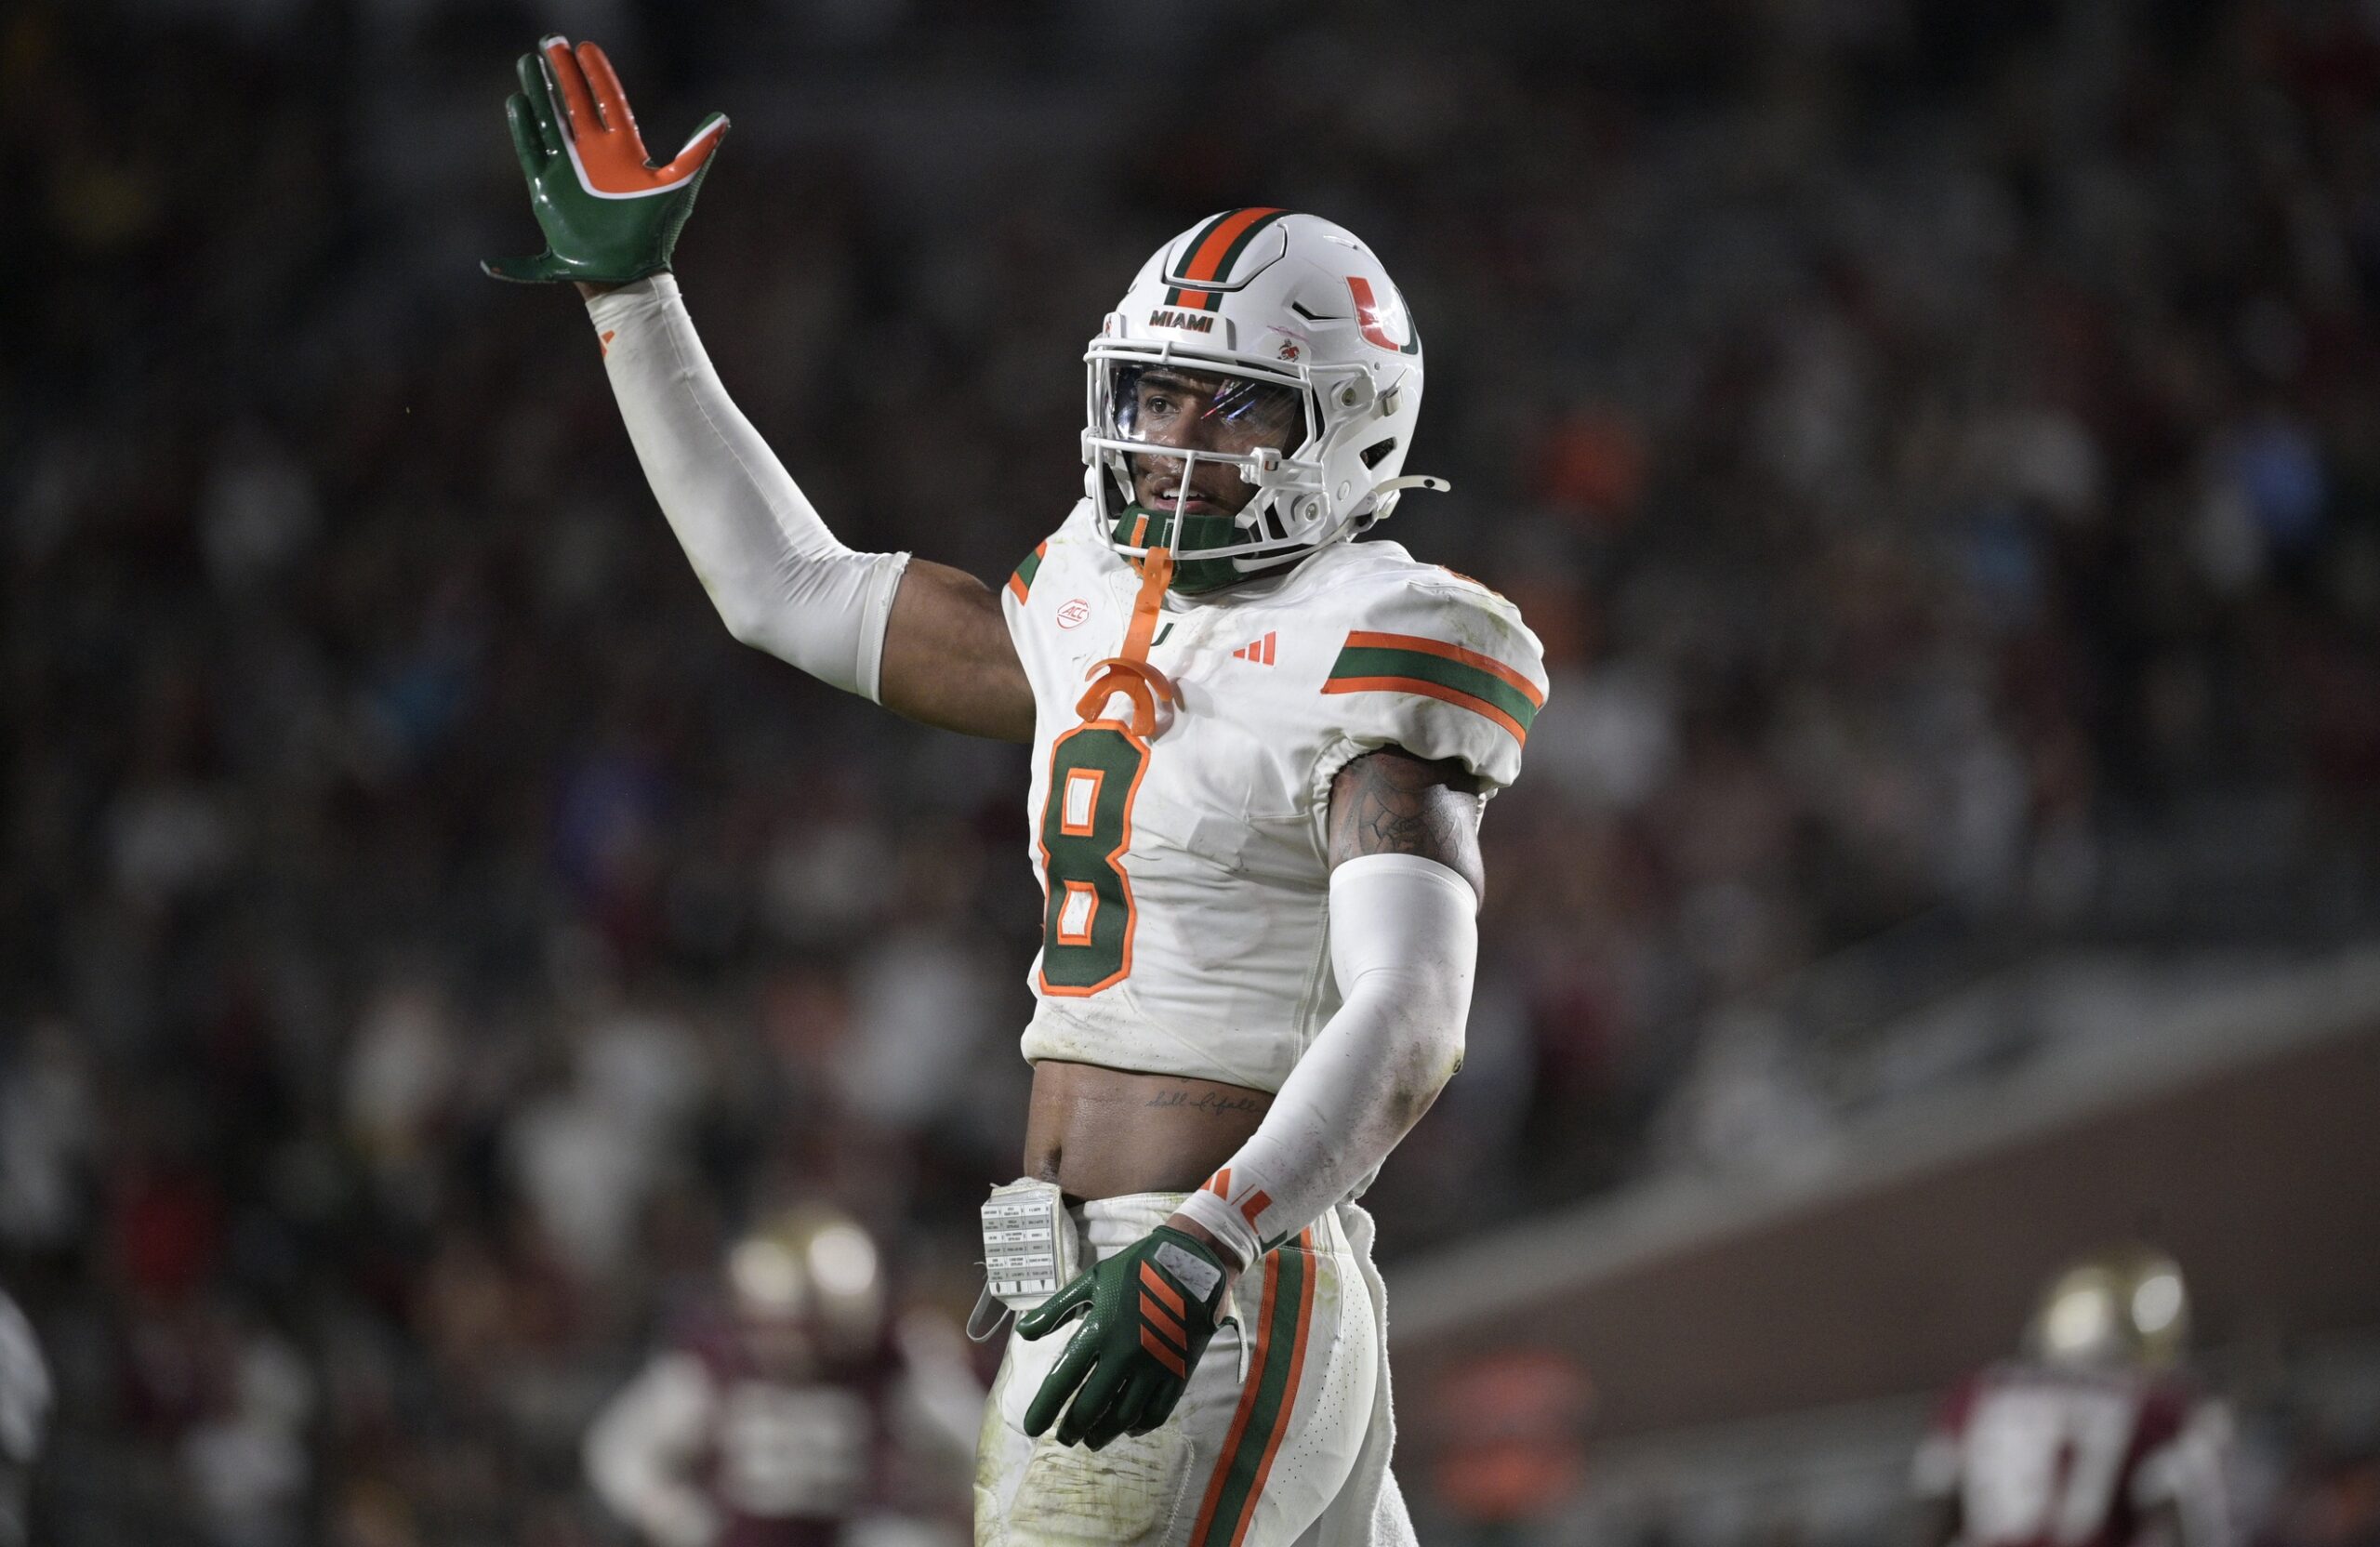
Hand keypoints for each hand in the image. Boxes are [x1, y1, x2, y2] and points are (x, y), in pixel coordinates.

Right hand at [483, 36, 727, 284]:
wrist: (626, 272)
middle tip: (550, 42)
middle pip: (574, 103)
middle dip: (562, 74)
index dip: (597, 74)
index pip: (609, 101)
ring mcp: (569, 169)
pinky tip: (517, 102)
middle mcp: (594, 154)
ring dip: (538, 92)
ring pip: (549, 120)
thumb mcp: (679, 187)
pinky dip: (523, 127)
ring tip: (528, 62)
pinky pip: (531, 150)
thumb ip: (699, 152)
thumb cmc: (654, 233)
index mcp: (624, 150)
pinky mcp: (547, 188)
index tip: (586, 47)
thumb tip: (722, 118)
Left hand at [1014, 1226, 1228, 1449]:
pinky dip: (1140, 1426)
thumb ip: (1056, 1310)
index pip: (1063, 1380)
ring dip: (1104, 1434)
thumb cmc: (1135, 1270)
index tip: (1032, 1427)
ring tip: (1091, 1440)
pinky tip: (1128, 1429)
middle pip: (1092, 1406)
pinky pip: (1157, 1412)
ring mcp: (1153, 1367)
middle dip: (1073, 1428)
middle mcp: (1123, 1355)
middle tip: (1064, 1439)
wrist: (1191, 1263)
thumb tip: (1023, 1333)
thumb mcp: (1091, 1281)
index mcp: (1098, 1330)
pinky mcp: (1178, 1373)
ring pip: (1124, 1416)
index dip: (1045, 1408)